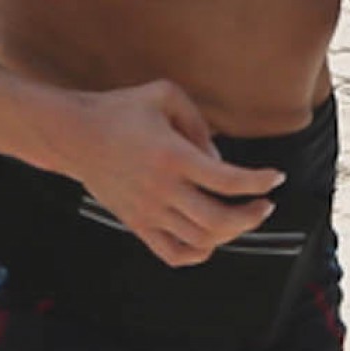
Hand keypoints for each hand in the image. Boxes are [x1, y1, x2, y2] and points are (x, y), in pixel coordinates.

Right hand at [64, 80, 280, 267]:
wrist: (74, 136)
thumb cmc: (120, 111)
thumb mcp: (165, 95)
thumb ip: (200, 123)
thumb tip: (220, 159)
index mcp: (172, 156)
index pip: (228, 180)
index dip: (260, 182)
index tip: (276, 178)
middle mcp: (162, 189)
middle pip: (220, 220)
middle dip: (252, 215)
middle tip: (264, 204)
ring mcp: (148, 212)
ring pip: (202, 241)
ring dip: (231, 233)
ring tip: (240, 217)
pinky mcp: (137, 224)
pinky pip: (174, 254)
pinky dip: (200, 252)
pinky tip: (210, 237)